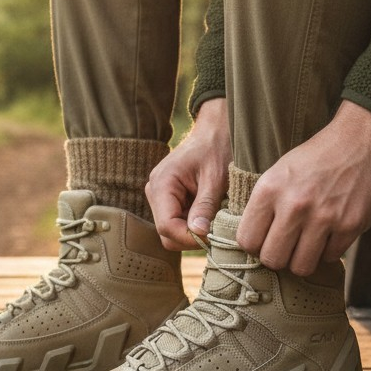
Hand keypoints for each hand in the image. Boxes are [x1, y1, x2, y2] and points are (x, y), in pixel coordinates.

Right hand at [146, 97, 230, 249]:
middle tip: (216, 231)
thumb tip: (199, 234)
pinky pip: (177, 222)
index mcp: (162, 184)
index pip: (166, 226)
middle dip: (190, 237)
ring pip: (171, 231)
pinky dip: (193, 224)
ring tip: (214, 219)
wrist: (215, 132)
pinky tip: (209, 213)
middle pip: (166, 233)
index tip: (213, 237)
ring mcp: (160, 197)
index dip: (189, 238)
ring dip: (193, 231)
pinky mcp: (169, 200)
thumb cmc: (216, 149)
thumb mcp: (215, 179)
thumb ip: (205, 206)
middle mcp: (154, 192)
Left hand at [236, 100, 370, 275]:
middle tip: (285, 247)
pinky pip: (330, 258)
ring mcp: (324, 217)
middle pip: (272, 259)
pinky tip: (328, 235)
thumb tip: (250, 242)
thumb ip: (263, 205)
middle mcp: (294, 205)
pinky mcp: (351, 225)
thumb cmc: (314, 159)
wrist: (360, 141)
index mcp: (269, 189)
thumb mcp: (277, 173)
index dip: (254, 245)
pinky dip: (328, 251)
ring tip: (305, 245)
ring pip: (301, 266)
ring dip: (302, 260)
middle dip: (277, 258)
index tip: (263, 240)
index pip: (247, 240)